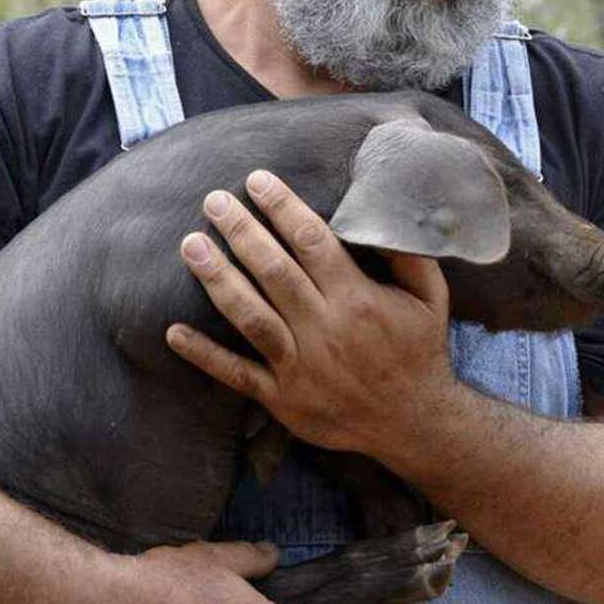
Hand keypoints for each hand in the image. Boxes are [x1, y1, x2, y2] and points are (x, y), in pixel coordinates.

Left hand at [166, 169, 453, 459]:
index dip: (282, 207)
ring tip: (190, 245)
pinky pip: (236, 374)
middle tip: (213, 200)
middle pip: (273, 271)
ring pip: (250, 316)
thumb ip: (409, 252)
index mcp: (358, 299)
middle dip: (241, 231)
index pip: (312, 242)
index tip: (257, 180)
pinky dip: (203, 354)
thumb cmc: (418, 348)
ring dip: (217, 279)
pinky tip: (173, 331)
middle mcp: (325, 329)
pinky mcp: (282, 398)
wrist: (414, 422)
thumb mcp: (430, 297)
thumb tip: (383, 208)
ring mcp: (299, 366)